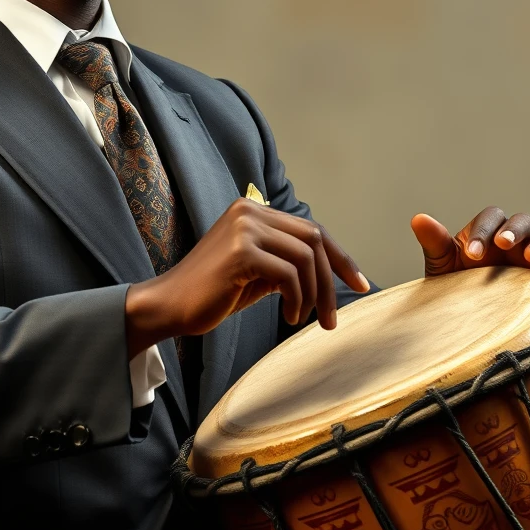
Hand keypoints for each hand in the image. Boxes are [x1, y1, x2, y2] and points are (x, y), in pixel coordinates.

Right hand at [124, 198, 369, 357]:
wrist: (170, 306)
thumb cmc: (213, 293)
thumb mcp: (257, 270)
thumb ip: (286, 260)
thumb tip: (331, 268)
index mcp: (253, 209)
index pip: (311, 229)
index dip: (340, 257)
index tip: (359, 284)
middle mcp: (249, 211)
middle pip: (315, 240)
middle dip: (332, 280)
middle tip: (333, 317)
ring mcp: (244, 228)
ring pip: (306, 258)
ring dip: (314, 295)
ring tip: (305, 320)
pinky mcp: (241, 252)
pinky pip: (289, 275)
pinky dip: (296, 300)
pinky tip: (288, 317)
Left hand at [410, 206, 529, 281]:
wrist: (470, 321)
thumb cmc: (456, 286)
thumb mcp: (442, 265)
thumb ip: (434, 241)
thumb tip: (418, 218)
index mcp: (489, 233)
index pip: (492, 217)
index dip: (484, 230)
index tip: (472, 253)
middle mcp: (515, 241)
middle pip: (523, 222)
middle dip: (515, 230)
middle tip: (504, 244)